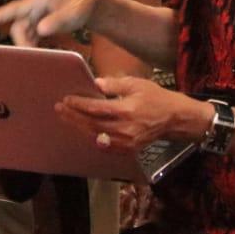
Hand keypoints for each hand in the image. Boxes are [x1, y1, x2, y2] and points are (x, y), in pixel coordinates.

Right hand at [0, 0, 104, 46]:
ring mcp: (35, 15)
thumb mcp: (75, 13)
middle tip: (31, 56)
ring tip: (35, 57)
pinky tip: (37, 53)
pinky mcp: (38, 23)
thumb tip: (40, 30)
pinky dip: (31, 45)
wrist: (90, 4)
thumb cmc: (82, 5)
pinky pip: (29, 35)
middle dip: (21, 42)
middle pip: (18, 26)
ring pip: (22, 32)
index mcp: (38, 0)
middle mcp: (33, 7)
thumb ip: (58, 20)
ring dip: (26, 45)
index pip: (15, 8)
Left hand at [57, 76, 209, 153]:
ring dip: (80, 127)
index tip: (66, 100)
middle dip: (73, 117)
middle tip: (59, 109)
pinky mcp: (129, 149)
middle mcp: (125, 129)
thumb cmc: (156, 97)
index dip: (79, 105)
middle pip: (92, 124)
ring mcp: (127, 142)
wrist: (174, 118)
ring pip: (96, 136)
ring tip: (67, 118)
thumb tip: (95, 84)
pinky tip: (84, 131)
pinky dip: (93, 138)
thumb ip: (115, 85)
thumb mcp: (137, 84)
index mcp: (126, 110)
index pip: (96, 109)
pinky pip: (106, 146)